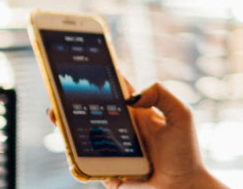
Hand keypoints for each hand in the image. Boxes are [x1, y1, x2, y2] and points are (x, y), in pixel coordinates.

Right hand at [47, 82, 226, 188]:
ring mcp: (112, 149)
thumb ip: (162, 95)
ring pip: (82, 136)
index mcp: (135, 112)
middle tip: (57, 96)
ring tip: (56, 116)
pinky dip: (77, 158)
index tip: (81, 65)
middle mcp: (121, 128)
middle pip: (89, 112)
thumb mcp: (182, 115)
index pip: (113, 90)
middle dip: (70, 103)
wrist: (184, 186)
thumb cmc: (186, 151)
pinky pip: (86, 164)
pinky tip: (73, 150)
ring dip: (66, 127)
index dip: (97, 77)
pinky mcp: (108, 170)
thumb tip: (131, 96)